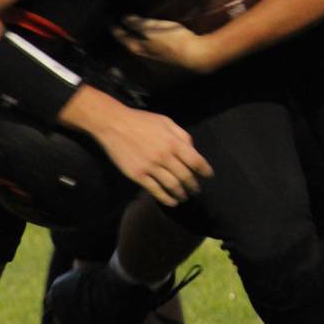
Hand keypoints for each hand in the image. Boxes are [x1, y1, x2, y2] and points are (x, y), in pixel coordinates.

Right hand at [88, 100, 212, 206]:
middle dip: (193, 185)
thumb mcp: (166, 122)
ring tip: (185, 197)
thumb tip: (193, 150)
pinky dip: (166, 198)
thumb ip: (182, 135)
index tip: (208, 176)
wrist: (115, 125)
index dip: (204, 170)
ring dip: (181, 194)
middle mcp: (165, 156)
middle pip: (185, 176)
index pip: (195, 161)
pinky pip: (155, 190)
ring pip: (172, 186)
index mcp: (174, 142)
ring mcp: (150, 167)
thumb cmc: (142, 121)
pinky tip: (171, 202)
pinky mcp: (138, 175)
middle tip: (196, 190)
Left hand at [113, 17, 222, 74]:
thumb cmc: (176, 40)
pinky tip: (154, 57)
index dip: (115, 28)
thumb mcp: (155, 28)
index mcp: (137, 49)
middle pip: (129, 50)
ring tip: (136, 46)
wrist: (198, 58)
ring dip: (136, 52)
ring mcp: (154, 70)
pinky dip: (149, 60)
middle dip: (124, 42)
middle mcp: (142, 61)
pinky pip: (152, 66)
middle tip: (120, 35)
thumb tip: (123, 20)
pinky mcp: (166, 74)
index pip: (121, 36)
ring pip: (140, 59)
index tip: (110, 21)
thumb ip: (138, 24)